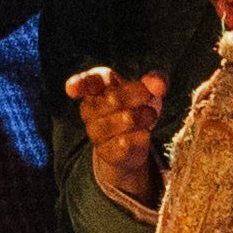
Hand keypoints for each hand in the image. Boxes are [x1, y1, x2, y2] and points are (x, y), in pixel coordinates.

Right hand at [64, 65, 167, 215]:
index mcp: (95, 87)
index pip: (86, 83)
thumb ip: (155, 80)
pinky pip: (128, 142)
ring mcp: (95, 132)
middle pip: (115, 98)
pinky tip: (141, 134)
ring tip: (147, 116)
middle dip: (138, 95)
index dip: (79, 84)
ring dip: (144, 116)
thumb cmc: (136, 107)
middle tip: (148, 95)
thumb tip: (159, 85)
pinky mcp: (105, 152)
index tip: (73, 89)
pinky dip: (142, 136)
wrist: (132, 143)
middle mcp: (89, 109)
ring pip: (126, 119)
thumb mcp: (147, 89)